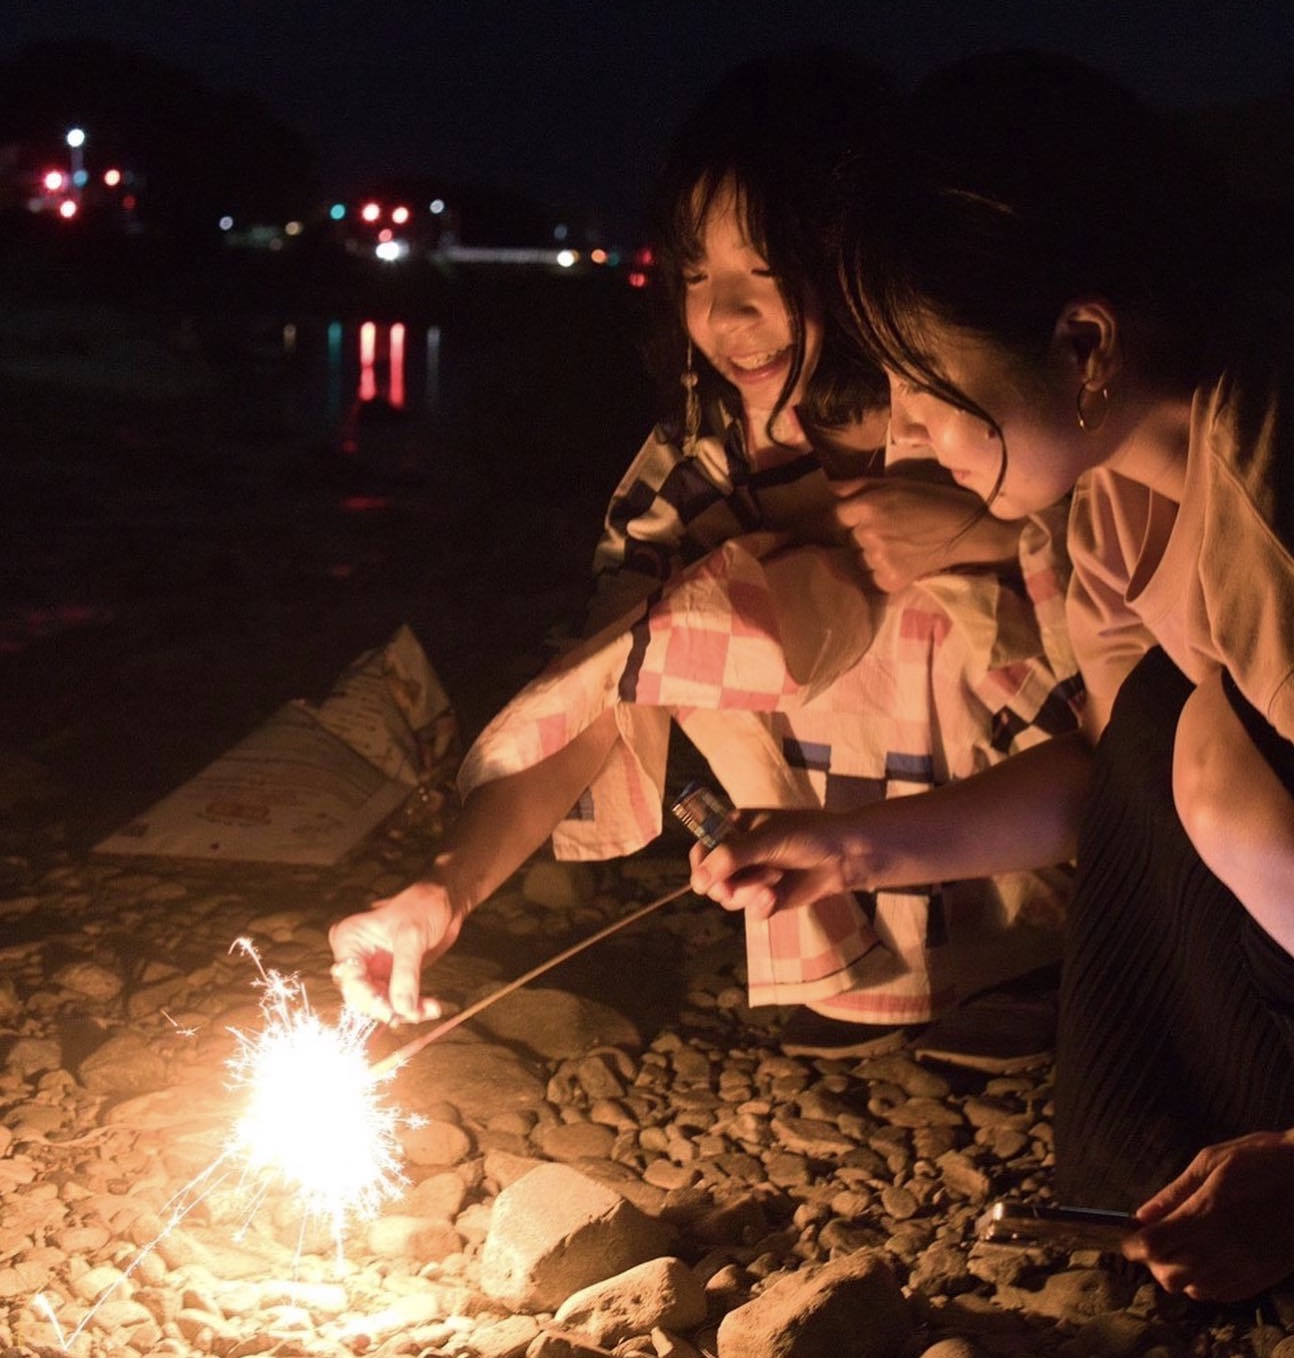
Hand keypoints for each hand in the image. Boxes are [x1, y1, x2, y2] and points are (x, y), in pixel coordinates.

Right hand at [328, 879, 465, 1024]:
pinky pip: (396, 1000)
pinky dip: (414, 1006)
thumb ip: (405, 973)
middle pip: (362, 996)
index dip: (369, 999)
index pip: (350, 979)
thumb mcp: (412, 937)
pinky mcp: (390, 977)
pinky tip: (432, 1007)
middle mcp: (356, 957)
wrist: (446, 901)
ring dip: (406, 1011)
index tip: (391, 1013)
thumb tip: (402, 1010)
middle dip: (388, 1008)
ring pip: (381, 1002)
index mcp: (349, 940)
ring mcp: (373, 969)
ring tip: (430, 1010)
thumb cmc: (423, 906)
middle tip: (412, 1015)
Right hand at [688, 808, 860, 919]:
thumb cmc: (806, 835)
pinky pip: (750, 911)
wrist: (844, 856)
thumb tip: (697, 883)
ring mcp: (753, 878)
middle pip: (713, 880)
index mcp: (734, 830)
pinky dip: (761, 906)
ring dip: (750, 893)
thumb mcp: (765, 839)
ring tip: (775, 880)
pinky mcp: (768, 899)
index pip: (702, 849)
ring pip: (730, 899)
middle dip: (731, 884)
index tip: (705, 881)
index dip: (700, 866)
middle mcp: (739, 855)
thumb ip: (730, 857)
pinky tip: (776, 896)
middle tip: (751, 881)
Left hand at [829, 475, 1008, 591]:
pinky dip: (884, 571)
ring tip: (901, 546)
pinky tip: (904, 561)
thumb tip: (829, 488)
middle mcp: (868, 533)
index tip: (861, 517)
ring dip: (873, 554)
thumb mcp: (898, 484)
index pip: (836, 515)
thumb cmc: (935, 501)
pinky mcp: (889, 580)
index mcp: (868, 506)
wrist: (969, 531)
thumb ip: (859, 486)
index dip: (848, 516)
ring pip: (860, 558)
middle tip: (892, 530)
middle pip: (848, 538)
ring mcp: (878, 559)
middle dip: (862, 534)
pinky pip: (873, 577)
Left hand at [1122, 1128, 1293, 1300]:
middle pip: (1168, 1275)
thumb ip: (1174, 1191)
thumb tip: (1142, 1214)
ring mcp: (1245, 1267)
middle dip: (1152, 1262)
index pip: (1153, 1246)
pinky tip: (1204, 1263)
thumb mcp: (1211, 1161)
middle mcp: (1223, 1248)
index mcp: (1206, 1214)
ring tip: (1178, 1251)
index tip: (1126, 1240)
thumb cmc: (1261, 1159)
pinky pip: (1222, 1295)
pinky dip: (1204, 1285)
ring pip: (1193, 1290)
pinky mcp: (1262, 1277)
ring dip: (1177, 1275)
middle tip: (1154, 1242)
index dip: (1132, 1246)